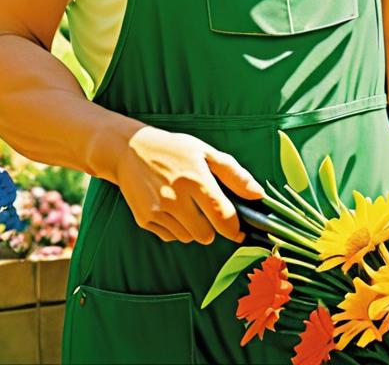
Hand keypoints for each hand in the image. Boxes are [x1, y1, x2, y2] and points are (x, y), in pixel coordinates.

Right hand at [114, 126, 265, 244]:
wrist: (129, 149)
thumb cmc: (173, 149)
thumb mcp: (205, 152)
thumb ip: (234, 174)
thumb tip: (258, 195)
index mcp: (195, 179)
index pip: (224, 218)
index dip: (236, 227)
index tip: (239, 228)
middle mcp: (175, 198)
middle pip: (207, 236)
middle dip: (212, 227)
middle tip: (207, 209)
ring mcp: (157, 211)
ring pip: (189, 238)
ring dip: (193, 227)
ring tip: (185, 203)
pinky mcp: (144, 220)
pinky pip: (170, 237)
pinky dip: (175, 227)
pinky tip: (169, 206)